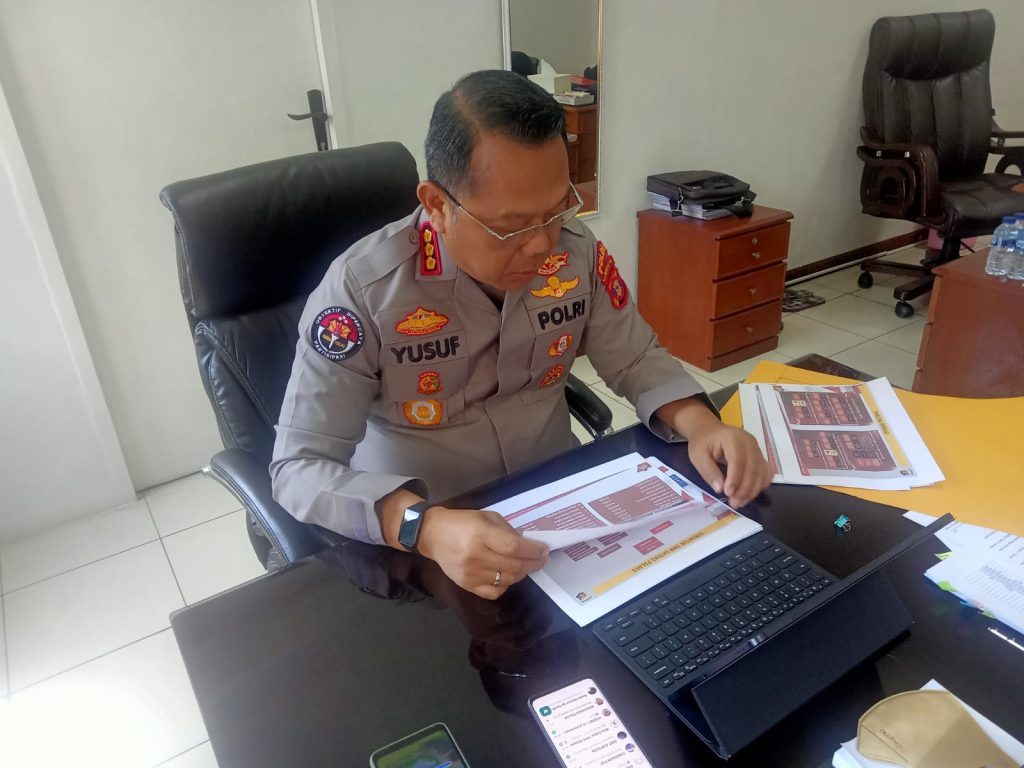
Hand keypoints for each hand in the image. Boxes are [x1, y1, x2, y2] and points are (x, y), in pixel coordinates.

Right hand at [418, 507, 548, 598]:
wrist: (433, 535)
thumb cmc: (462, 522)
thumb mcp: (486, 517)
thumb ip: (507, 531)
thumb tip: (528, 546)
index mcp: (480, 534)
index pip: (514, 547)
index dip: (533, 551)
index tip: (544, 550)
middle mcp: (476, 556)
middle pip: (514, 566)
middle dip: (533, 563)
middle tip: (542, 559)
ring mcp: (471, 574)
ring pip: (507, 580)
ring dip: (522, 573)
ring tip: (527, 565)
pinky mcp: (467, 586)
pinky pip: (494, 592)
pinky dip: (506, 585)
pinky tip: (508, 575)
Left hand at [687, 422, 772, 508]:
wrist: (709, 431)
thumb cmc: (702, 443)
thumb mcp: (697, 456)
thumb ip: (708, 471)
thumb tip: (719, 488)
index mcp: (733, 438)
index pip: (738, 460)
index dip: (735, 478)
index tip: (728, 493)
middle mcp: (749, 442)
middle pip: (753, 468)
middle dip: (744, 489)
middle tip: (734, 503)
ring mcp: (757, 448)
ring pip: (761, 473)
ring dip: (752, 490)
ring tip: (739, 502)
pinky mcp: (759, 456)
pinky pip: (765, 473)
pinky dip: (760, 486)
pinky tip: (749, 495)